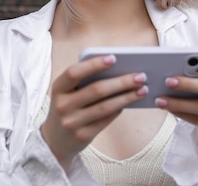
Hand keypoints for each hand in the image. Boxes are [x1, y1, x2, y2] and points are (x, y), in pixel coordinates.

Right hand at [40, 54, 147, 170]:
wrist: (55, 140)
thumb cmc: (68, 107)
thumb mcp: (67, 92)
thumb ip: (85, 81)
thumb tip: (118, 70)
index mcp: (58, 88)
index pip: (74, 72)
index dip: (93, 64)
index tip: (114, 57)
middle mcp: (62, 105)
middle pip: (96, 90)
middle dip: (121, 82)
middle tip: (141, 76)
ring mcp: (71, 122)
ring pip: (105, 107)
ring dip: (126, 97)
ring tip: (142, 90)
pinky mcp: (82, 136)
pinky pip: (106, 120)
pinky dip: (119, 109)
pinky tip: (129, 102)